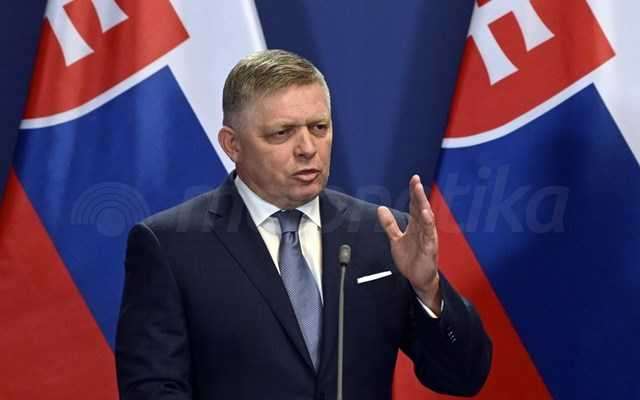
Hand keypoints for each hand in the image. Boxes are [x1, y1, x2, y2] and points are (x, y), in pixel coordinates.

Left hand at [377, 175, 441, 313]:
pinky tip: (426, 215)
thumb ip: (390, 224)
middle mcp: (423, 229)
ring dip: (423, 205)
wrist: (419, 278)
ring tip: (420, 193)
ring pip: (426, 218)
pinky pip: (429, 235)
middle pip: (421, 208)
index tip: (413, 179)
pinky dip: (428, 225)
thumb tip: (381, 209)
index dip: (413, 193)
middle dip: (418, 194)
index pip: (414, 205)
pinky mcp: (429, 248)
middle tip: (416, 181)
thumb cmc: (411, 258)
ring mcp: (428, 238)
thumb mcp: (396, 239)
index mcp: (416, 226)